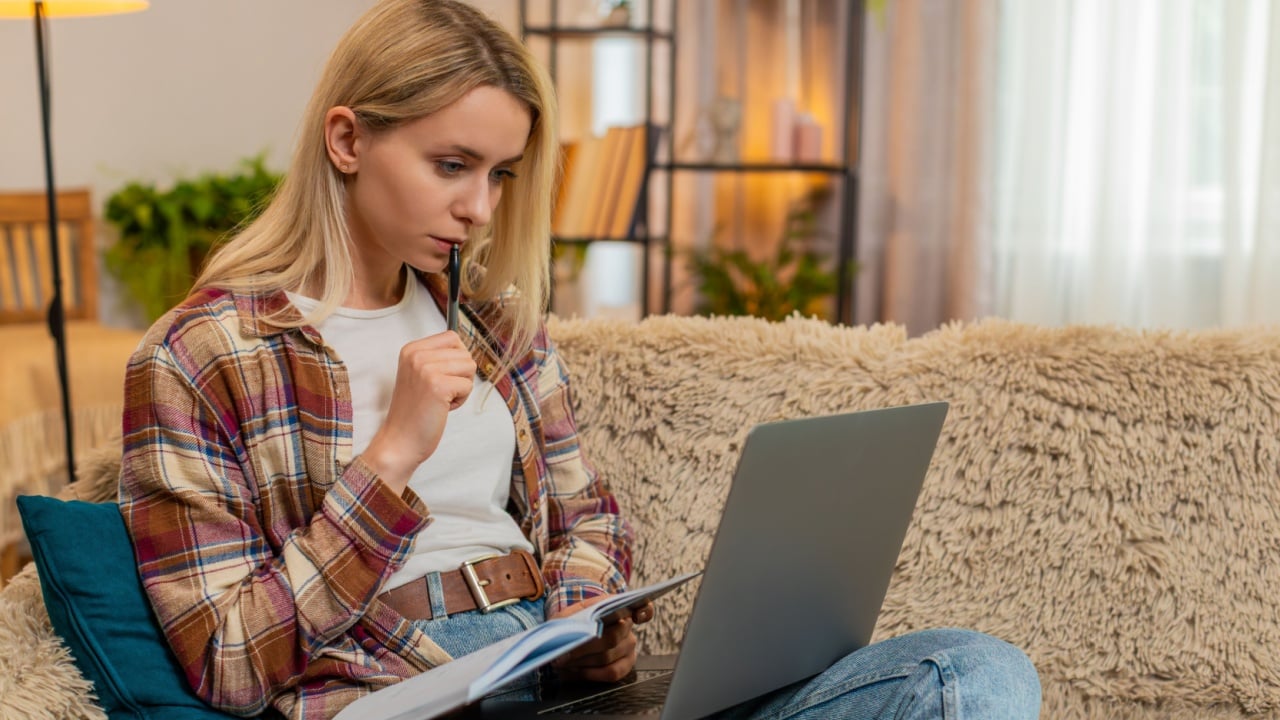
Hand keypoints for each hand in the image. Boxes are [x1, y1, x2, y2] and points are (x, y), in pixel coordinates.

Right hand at [362, 331, 475, 493]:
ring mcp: (426, 369)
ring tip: (440, 400)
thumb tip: (467, 350)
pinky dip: (461, 400)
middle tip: (438, 393)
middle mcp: (416, 355)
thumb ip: (438, 358)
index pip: (452, 337)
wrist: (400, 440)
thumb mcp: (420, 375)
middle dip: (460, 375)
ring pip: (470, 367)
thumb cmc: (415, 411)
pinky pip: (469, 386)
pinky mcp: (437, 386)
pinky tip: (441, 408)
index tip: (439, 378)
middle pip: (464, 353)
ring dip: (461, 387)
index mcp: (411, 349)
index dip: (456, 359)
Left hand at [549, 597, 655, 682]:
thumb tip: (569, 635)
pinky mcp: (626, 664)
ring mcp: (629, 646)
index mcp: (617, 606)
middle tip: (563, 652)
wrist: (572, 634)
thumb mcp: (569, 614)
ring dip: (582, 662)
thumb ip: (571, 618)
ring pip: (607, 657)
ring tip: (563, 661)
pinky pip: (611, 673)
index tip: (635, 617)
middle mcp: (628, 625)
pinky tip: (575, 670)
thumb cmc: (572, 622)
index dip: (644, 612)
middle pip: (611, 637)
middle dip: (583, 648)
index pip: (642, 607)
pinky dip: (590, 673)